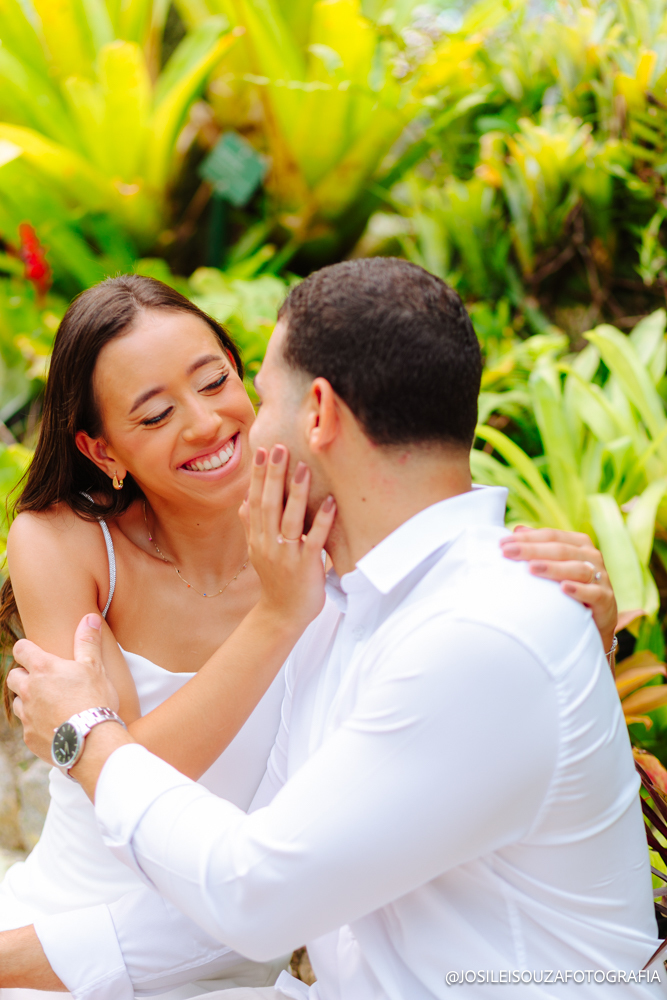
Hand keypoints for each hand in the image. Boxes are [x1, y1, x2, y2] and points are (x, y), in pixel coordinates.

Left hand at [7, 613, 119, 761]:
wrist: (91, 741)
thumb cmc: (94, 699)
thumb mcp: (95, 667)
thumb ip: (88, 642)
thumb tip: (89, 617)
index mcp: (42, 669)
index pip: (20, 649)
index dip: (26, 649)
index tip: (35, 652)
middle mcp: (28, 690)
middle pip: (13, 676)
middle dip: (23, 675)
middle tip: (43, 679)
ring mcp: (26, 715)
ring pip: (17, 702)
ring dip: (28, 700)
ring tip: (50, 704)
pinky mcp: (29, 737)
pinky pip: (27, 726)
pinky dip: (37, 723)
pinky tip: (54, 725)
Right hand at [238, 445, 335, 631]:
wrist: (282, 615)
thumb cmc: (276, 580)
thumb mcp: (258, 552)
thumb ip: (251, 526)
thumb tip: (244, 502)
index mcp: (257, 538)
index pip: (255, 500)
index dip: (259, 475)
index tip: (263, 450)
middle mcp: (268, 544)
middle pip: (269, 504)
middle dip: (274, 476)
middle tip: (280, 448)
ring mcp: (286, 556)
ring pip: (289, 520)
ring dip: (296, 493)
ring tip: (304, 468)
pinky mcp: (305, 567)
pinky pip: (314, 540)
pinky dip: (322, 521)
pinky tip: (330, 502)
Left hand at [500, 527, 616, 653]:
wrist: (597, 620)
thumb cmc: (571, 587)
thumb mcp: (556, 565)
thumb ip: (539, 547)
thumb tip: (516, 530)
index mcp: (578, 544)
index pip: (550, 536)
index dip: (527, 538)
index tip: (502, 543)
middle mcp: (591, 557)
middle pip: (560, 550)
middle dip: (532, 550)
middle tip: (507, 552)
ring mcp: (601, 577)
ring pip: (576, 569)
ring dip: (553, 568)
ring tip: (531, 568)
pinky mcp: (606, 599)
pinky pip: (593, 592)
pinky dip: (579, 590)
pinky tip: (563, 588)